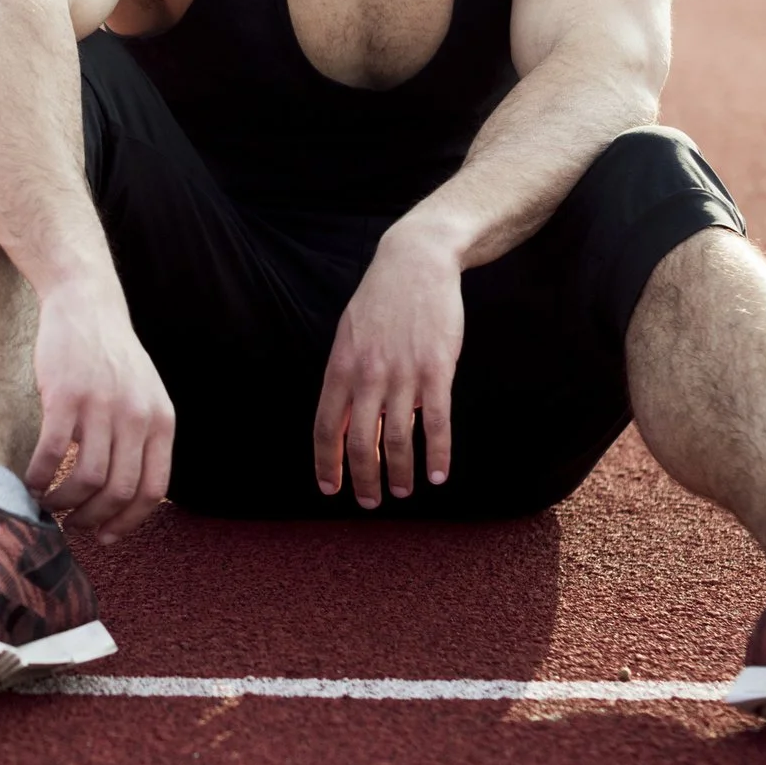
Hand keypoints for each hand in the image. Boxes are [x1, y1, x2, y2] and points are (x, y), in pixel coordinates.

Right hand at [26, 280, 176, 542]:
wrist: (86, 303)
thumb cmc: (111, 355)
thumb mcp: (145, 395)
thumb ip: (143, 437)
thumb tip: (129, 493)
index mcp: (160, 421)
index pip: (153, 491)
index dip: (128, 522)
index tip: (106, 535)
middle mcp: (136, 416)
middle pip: (118, 491)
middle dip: (93, 518)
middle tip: (73, 524)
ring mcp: (101, 406)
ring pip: (86, 479)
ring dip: (64, 502)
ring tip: (50, 503)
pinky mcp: (65, 396)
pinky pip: (51, 453)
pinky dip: (39, 476)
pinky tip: (32, 480)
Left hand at [314, 219, 465, 505]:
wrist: (416, 262)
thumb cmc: (381, 300)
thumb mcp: (349, 335)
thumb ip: (347, 376)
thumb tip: (346, 418)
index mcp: (341, 367)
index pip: (326, 427)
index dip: (327, 462)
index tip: (331, 488)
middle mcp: (368, 375)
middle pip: (360, 442)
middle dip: (363, 479)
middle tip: (370, 502)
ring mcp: (403, 374)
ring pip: (397, 439)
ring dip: (399, 473)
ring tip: (402, 491)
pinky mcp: (437, 370)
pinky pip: (436, 423)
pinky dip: (437, 454)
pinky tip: (439, 474)